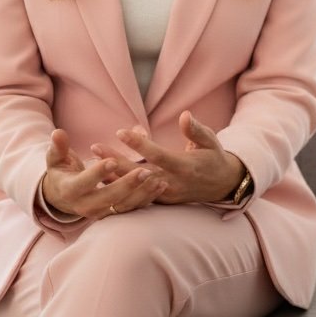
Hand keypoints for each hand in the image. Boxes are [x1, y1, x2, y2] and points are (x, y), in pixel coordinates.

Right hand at [41, 129, 166, 220]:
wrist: (61, 198)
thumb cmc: (61, 172)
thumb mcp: (55, 160)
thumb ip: (58, 147)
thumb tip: (58, 132)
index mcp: (70, 190)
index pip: (84, 183)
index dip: (98, 173)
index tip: (113, 160)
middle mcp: (85, 205)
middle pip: (108, 198)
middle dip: (126, 186)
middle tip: (144, 171)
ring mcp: (100, 212)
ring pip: (122, 206)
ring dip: (141, 194)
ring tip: (159, 180)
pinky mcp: (112, 213)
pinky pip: (131, 208)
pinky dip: (146, 199)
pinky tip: (161, 186)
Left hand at [92, 111, 243, 204]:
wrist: (223, 186)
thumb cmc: (215, 157)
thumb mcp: (210, 141)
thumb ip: (195, 130)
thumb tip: (185, 115)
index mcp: (185, 167)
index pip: (158, 155)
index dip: (139, 144)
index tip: (120, 132)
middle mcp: (173, 183)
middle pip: (139, 173)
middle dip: (116, 161)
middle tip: (95, 147)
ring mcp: (166, 195)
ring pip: (134, 187)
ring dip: (112, 175)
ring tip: (92, 162)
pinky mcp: (161, 201)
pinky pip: (136, 196)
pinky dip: (119, 188)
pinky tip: (102, 178)